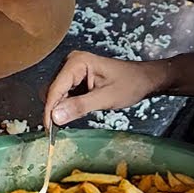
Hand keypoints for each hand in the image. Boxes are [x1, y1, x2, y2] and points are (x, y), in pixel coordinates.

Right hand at [44, 51, 168, 126]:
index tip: (49, 130)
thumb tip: (55, 117)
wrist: (144, 79)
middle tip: (61, 127)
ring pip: (55, 94)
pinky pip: (63, 94)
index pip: (55, 88)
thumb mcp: (106, 98)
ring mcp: (71, 70)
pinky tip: (77, 111)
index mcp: (77, 62)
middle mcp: (70, 63)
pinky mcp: (75, 78)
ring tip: (75, 116)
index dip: (49, 109)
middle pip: (51, 90)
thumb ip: (80, 106)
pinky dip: (66, 105)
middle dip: (54, 109)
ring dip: (60, 108)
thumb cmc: (130, 85)